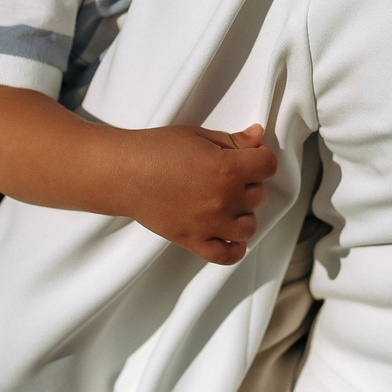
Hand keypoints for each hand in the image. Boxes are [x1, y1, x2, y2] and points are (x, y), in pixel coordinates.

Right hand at [121, 124, 277, 263]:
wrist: (122, 173)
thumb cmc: (156, 149)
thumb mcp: (198, 135)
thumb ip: (233, 140)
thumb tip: (258, 136)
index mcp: (227, 169)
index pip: (268, 165)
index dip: (261, 158)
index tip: (250, 158)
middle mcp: (223, 199)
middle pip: (260, 195)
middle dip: (249, 183)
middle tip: (228, 175)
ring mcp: (209, 223)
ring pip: (249, 226)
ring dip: (243, 213)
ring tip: (226, 202)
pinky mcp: (193, 240)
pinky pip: (226, 255)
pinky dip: (235, 248)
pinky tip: (232, 236)